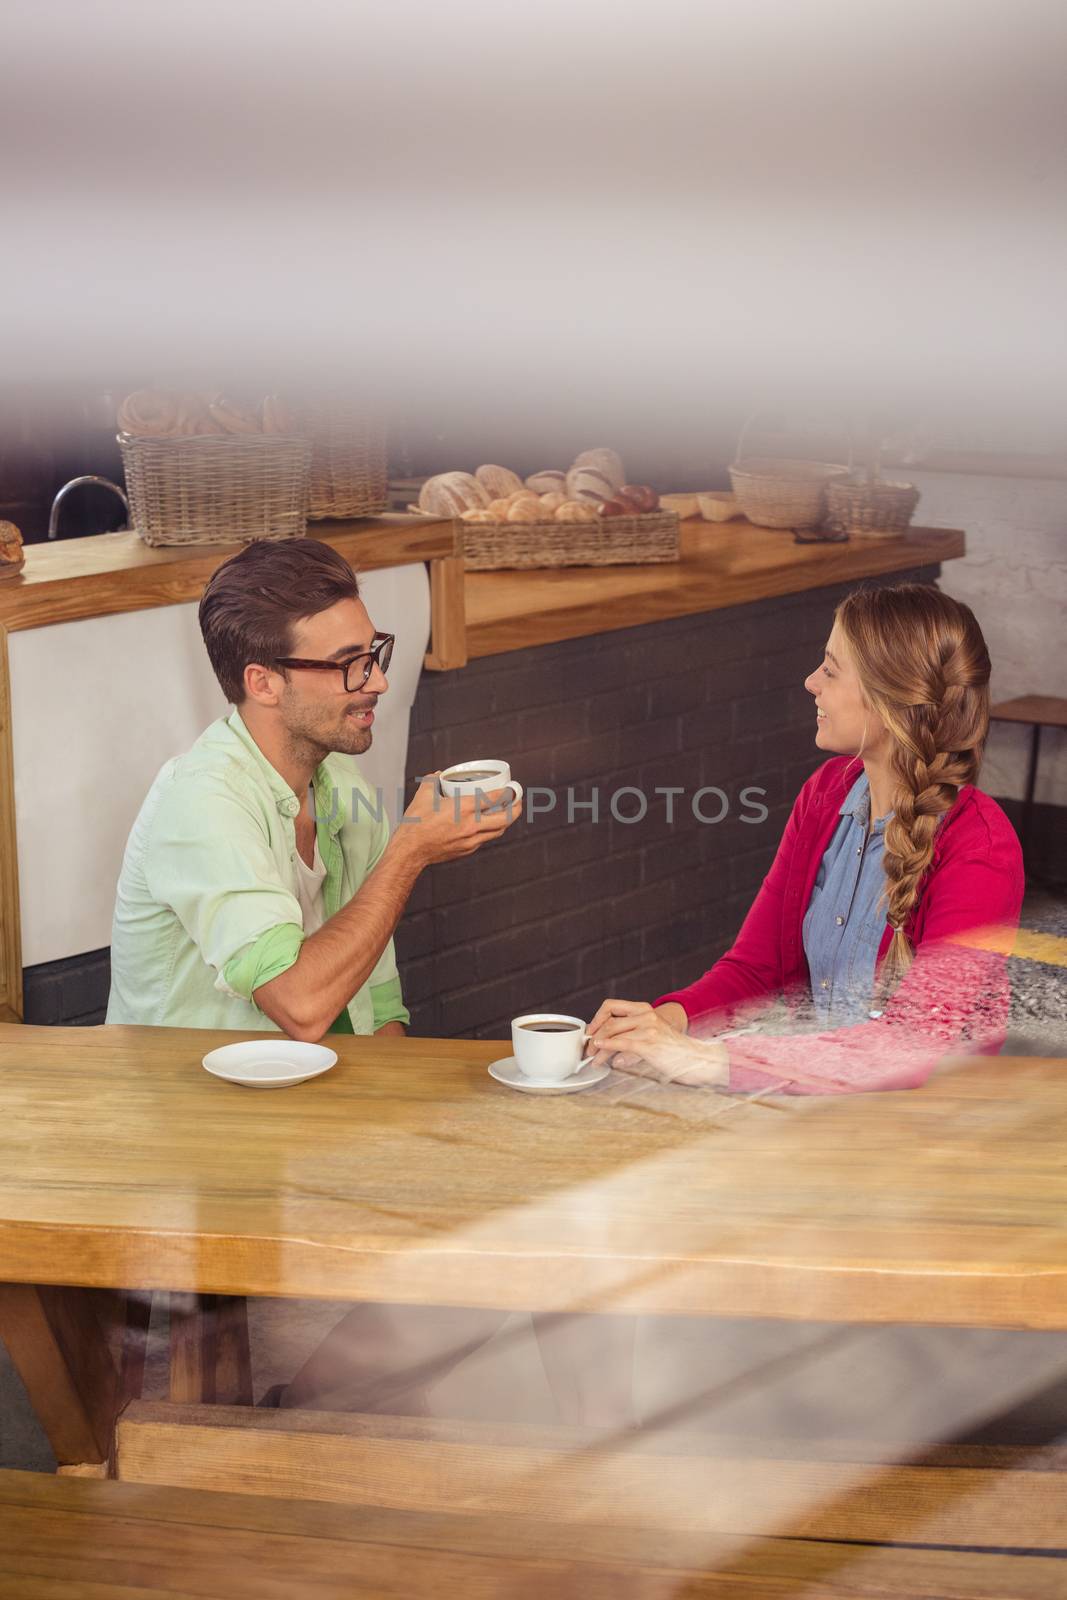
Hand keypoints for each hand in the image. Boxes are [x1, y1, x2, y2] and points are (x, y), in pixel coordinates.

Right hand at [393, 773, 518, 867]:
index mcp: (464, 808)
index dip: (508, 792)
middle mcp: (472, 825)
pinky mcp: (467, 850)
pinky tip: (486, 825)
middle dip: (516, 808)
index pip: (495, 798)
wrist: (411, 850)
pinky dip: (489, 831)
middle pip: (505, 818)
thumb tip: (438, 774)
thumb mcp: (424, 795)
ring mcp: (471, 840)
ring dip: (505, 821)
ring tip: (506, 812)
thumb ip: (432, 781)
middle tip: (517, 800)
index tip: (512, 787)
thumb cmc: (416, 823)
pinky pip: (485, 839)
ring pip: (498, 831)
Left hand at [586, 998, 728, 1087]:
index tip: (590, 1031)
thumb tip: (604, 1041)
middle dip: (594, 1036)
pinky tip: (601, 1051)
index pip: (611, 1005)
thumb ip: (631, 1032)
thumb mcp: (651, 1032)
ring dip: (599, 1048)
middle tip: (588, 1049)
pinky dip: (607, 1047)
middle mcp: (645, 1015)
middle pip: (609, 1021)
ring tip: (594, 1059)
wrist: (694, 1057)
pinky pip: (621, 1043)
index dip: (596, 1017)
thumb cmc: (671, 1048)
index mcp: (644, 1009)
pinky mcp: (649, 1044)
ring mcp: (648, 1028)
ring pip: (612, 1034)